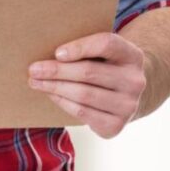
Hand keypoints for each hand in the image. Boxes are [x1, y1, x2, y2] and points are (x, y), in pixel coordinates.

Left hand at [28, 32, 146, 138]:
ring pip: (83, 94)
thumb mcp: (106, 54)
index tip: (57, 52)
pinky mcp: (116, 125)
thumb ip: (87, 48)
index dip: (80, 47)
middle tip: (34, 69)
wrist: (127, 96)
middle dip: (57, 71)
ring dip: (54, 88)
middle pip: (89, 72)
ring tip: (36, 82)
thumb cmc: (107, 68)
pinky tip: (52, 95)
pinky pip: (82, 112)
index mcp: (133, 56)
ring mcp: (128, 106)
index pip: (106, 44)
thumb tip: (50, 54)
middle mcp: (135, 81)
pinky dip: (63, 102)